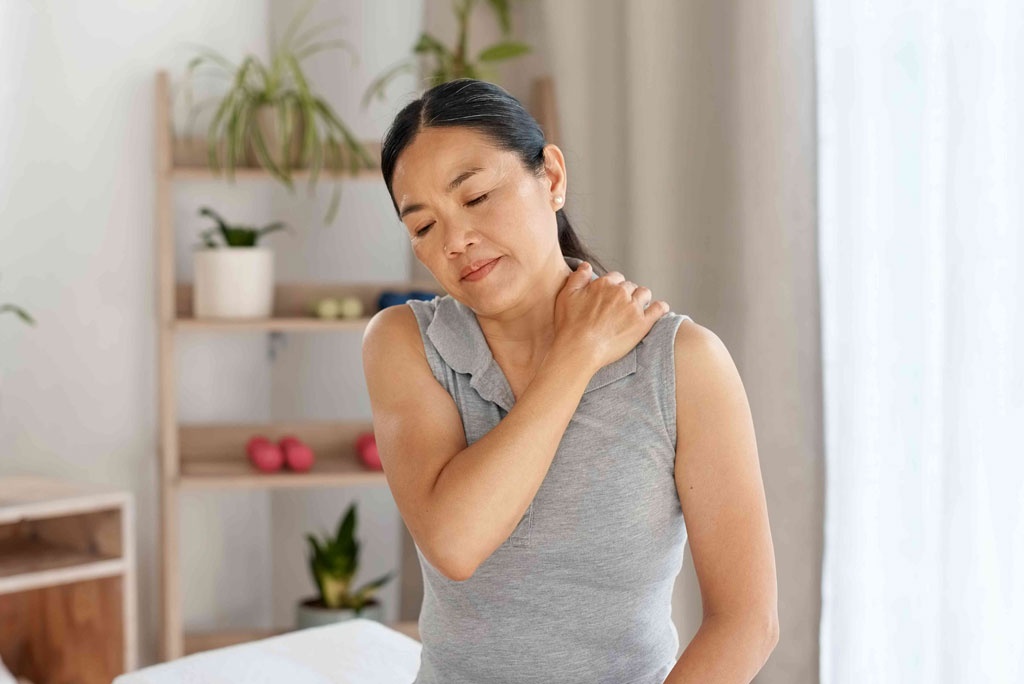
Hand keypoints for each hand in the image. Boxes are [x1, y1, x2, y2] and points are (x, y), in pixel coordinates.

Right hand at [553, 260, 668, 370]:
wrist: (580, 349)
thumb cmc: (570, 325)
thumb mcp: (567, 295)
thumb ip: (578, 277)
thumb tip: (586, 265)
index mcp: (604, 284)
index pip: (615, 278)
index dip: (613, 286)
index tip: (610, 296)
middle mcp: (620, 293)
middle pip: (630, 286)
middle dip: (626, 293)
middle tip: (620, 307)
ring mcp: (633, 308)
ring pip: (644, 293)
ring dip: (641, 298)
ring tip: (636, 308)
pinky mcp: (642, 323)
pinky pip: (658, 309)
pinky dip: (660, 307)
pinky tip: (660, 309)